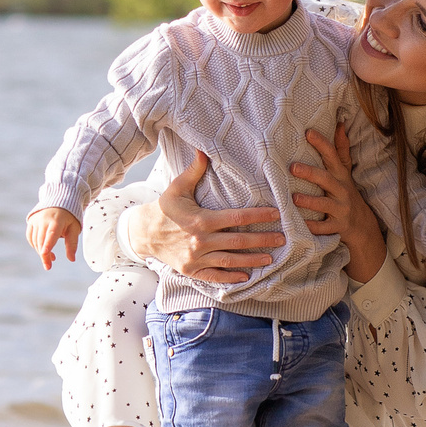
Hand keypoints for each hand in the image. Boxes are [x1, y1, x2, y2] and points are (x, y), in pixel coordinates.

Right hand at [27, 207, 80, 270]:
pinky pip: (30, 237)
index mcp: (57, 220)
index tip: (44, 253)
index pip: (51, 233)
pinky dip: (35, 245)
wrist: (59, 199)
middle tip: (49, 266)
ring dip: (41, 251)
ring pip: (35, 240)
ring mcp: (36, 220)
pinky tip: (43, 250)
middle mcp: (44, 219)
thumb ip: (72, 243)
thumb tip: (72, 259)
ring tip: (51, 258)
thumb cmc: (69, 216)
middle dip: (44, 255)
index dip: (48, 244)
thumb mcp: (74, 228)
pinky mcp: (31, 221)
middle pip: (42, 240)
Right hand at [124, 153, 284, 285]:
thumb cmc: (164, 208)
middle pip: (239, 241)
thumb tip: (204, 149)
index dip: (258, 216)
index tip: (276, 214)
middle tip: (282, 239)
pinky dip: (230, 277)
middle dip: (262, 240)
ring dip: (252, 260)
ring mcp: (196, 258)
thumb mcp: (177, 187)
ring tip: (270, 258)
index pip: (236, 218)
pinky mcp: (191, 270)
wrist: (143, 233)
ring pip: (230, 261)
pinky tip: (245, 276)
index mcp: (201, 220)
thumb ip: (194, 170)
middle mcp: (200, 241)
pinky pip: (215, 276)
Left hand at [289, 125, 387, 283]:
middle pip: (327, 179)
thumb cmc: (346, 193)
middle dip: (310, 173)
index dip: (322, 143)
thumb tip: (339, 124)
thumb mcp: (345, 172)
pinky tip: (301, 225)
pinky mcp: (338, 227)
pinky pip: (324, 228)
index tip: (308, 132)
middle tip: (293, 167)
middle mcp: (342, 190)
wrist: (363, 226)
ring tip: (294, 198)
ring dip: (309, 201)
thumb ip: (340, 149)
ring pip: (325, 205)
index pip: (332, 156)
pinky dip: (313, 227)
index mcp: (340, 175)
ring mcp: (340, 209)